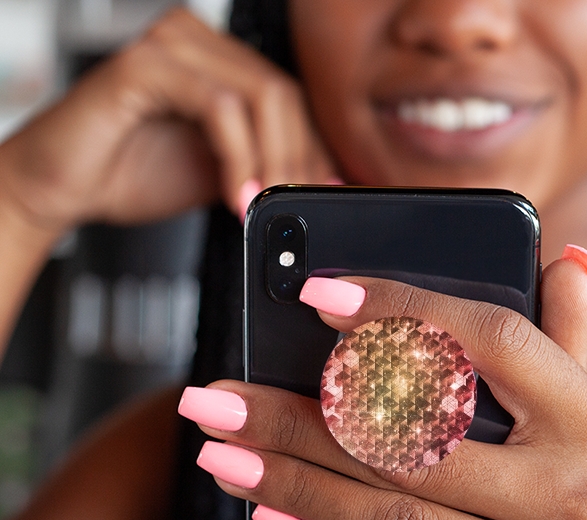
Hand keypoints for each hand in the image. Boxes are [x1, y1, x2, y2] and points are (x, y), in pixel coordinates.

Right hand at [0, 8, 335, 234]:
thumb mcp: (220, 174)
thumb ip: (263, 167)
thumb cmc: (131, 173)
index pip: (289, 98)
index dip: (313, 150)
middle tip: (294, 208)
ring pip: (260, 96)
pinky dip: (238, 157)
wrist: (64, 186)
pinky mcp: (145, 65)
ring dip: (273, 161)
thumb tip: (316, 183)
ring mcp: (170, 46)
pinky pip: (219, 106)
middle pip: (283, 94)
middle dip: (298, 161)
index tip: (321, 195)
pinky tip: (236, 196)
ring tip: (264, 207)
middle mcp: (197, 42)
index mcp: (217, 62)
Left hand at [183, 254, 586, 519]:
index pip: (491, 344)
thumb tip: (559, 260)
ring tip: (221, 454)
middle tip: (215, 396)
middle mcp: (583, 500)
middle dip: (299, 418)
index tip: (316, 296)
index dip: (401, 314)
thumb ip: (572, 344)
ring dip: (293, 484)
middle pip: (415, 444)